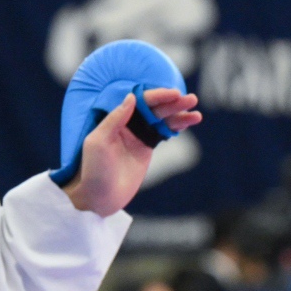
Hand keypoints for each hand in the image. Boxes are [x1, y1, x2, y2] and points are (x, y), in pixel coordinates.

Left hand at [62, 87, 200, 216]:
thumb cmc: (94, 169)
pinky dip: (176, 127)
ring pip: (162, 120)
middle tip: (191, 99)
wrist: (99, 196)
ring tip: (196, 114)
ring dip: (179, 115)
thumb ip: (115, 119)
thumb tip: (132, 97)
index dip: (158, 96)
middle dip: (173, 103)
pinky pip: (163, 133)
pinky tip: (188, 122)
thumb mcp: (99, 141)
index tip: (174, 93)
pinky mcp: (146, 148)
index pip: (140, 101)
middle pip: (154, 109)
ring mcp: (138, 135)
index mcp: (115, 118)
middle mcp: (127, 123)